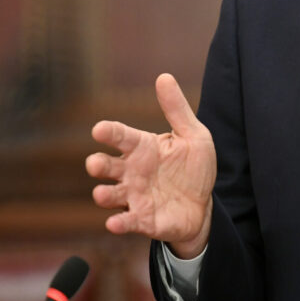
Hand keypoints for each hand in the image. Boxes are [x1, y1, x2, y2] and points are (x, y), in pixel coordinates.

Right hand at [86, 73, 216, 258]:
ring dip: (103, 194)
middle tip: (95, 164)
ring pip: (109, 195)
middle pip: (105, 166)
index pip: (120, 136)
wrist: (204, 205)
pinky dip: (118, 223)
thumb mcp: (193, 135)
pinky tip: (114, 224)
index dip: (109, 132)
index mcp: (142, 148)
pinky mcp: (141, 220)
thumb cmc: (193, 167)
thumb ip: (177, 109)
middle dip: (97, 164)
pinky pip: (125, 222)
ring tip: (101, 194)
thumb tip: (164, 76)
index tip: (100, 129)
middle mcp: (131, 171)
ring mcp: (133, 196)